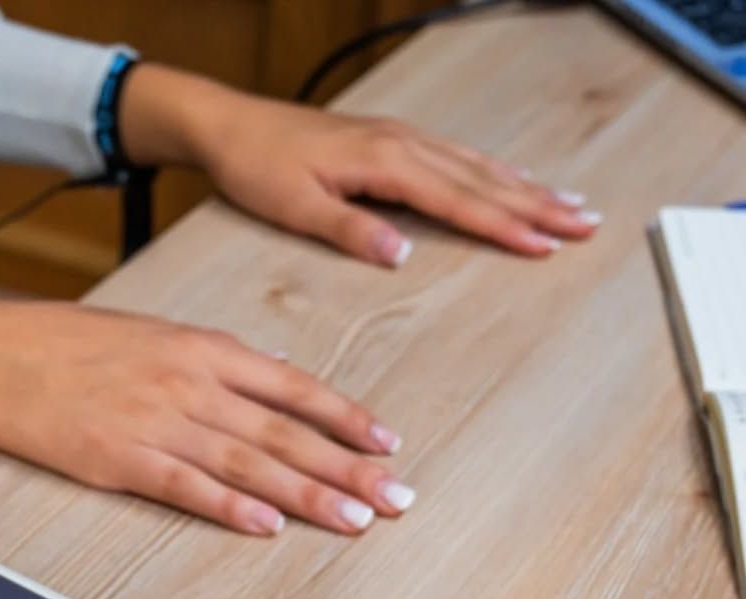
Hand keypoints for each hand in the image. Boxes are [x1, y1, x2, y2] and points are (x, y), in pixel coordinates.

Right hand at [0, 299, 410, 535]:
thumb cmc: (67, 345)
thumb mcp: (151, 335)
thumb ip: (213, 360)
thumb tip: (270, 375)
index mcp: (202, 348)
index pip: (292, 386)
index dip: (344, 417)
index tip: (386, 443)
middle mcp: (191, 383)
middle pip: (285, 432)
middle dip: (348, 467)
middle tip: (396, 497)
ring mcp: (157, 422)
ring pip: (249, 463)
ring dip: (307, 495)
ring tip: (355, 519)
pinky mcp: (121, 460)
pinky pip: (187, 487)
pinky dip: (231, 506)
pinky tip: (268, 525)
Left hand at [122, 67, 601, 265]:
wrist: (230, 126)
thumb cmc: (258, 169)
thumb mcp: (297, 208)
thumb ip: (351, 230)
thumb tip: (402, 254)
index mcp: (385, 163)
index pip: (458, 201)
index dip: (505, 226)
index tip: (546, 244)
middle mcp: (402, 144)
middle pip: (483, 179)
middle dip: (537, 204)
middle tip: (587, 224)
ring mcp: (400, 138)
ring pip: (476, 165)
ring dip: (525, 186)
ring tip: (569, 204)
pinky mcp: (390, 140)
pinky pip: (456, 156)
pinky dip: (492, 171)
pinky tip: (511, 178)